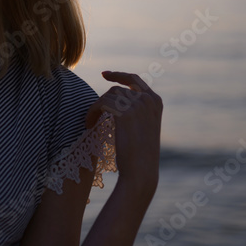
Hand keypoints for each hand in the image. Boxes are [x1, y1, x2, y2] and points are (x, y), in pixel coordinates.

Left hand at [85, 70, 161, 197]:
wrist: (141, 170)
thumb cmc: (140, 154)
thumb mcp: (143, 127)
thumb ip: (136, 111)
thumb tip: (117, 100)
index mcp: (156, 101)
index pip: (135, 79)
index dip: (119, 75)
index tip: (105, 74)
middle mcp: (148, 99)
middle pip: (118, 89)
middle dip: (102, 99)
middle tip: (92, 113)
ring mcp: (137, 104)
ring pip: (108, 96)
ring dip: (96, 108)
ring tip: (91, 122)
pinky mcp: (124, 112)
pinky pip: (101, 104)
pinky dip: (92, 113)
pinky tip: (89, 124)